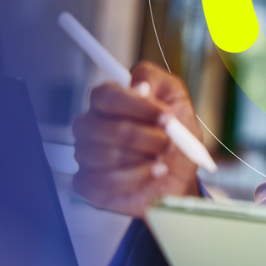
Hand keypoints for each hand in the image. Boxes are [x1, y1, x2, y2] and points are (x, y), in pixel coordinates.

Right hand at [72, 61, 203, 218]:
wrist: (180, 171)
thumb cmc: (174, 132)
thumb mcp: (175, 97)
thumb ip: (156, 80)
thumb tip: (138, 84)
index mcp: (107, 101)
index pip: (106, 96)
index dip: (138, 106)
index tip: (166, 116)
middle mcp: (90, 126)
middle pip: (111, 129)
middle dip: (150, 138)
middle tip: (169, 143)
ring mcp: (85, 155)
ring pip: (109, 156)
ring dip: (146, 158)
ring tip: (161, 158)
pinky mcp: (86, 184)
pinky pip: (104, 182)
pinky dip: (137, 177)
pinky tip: (155, 172)